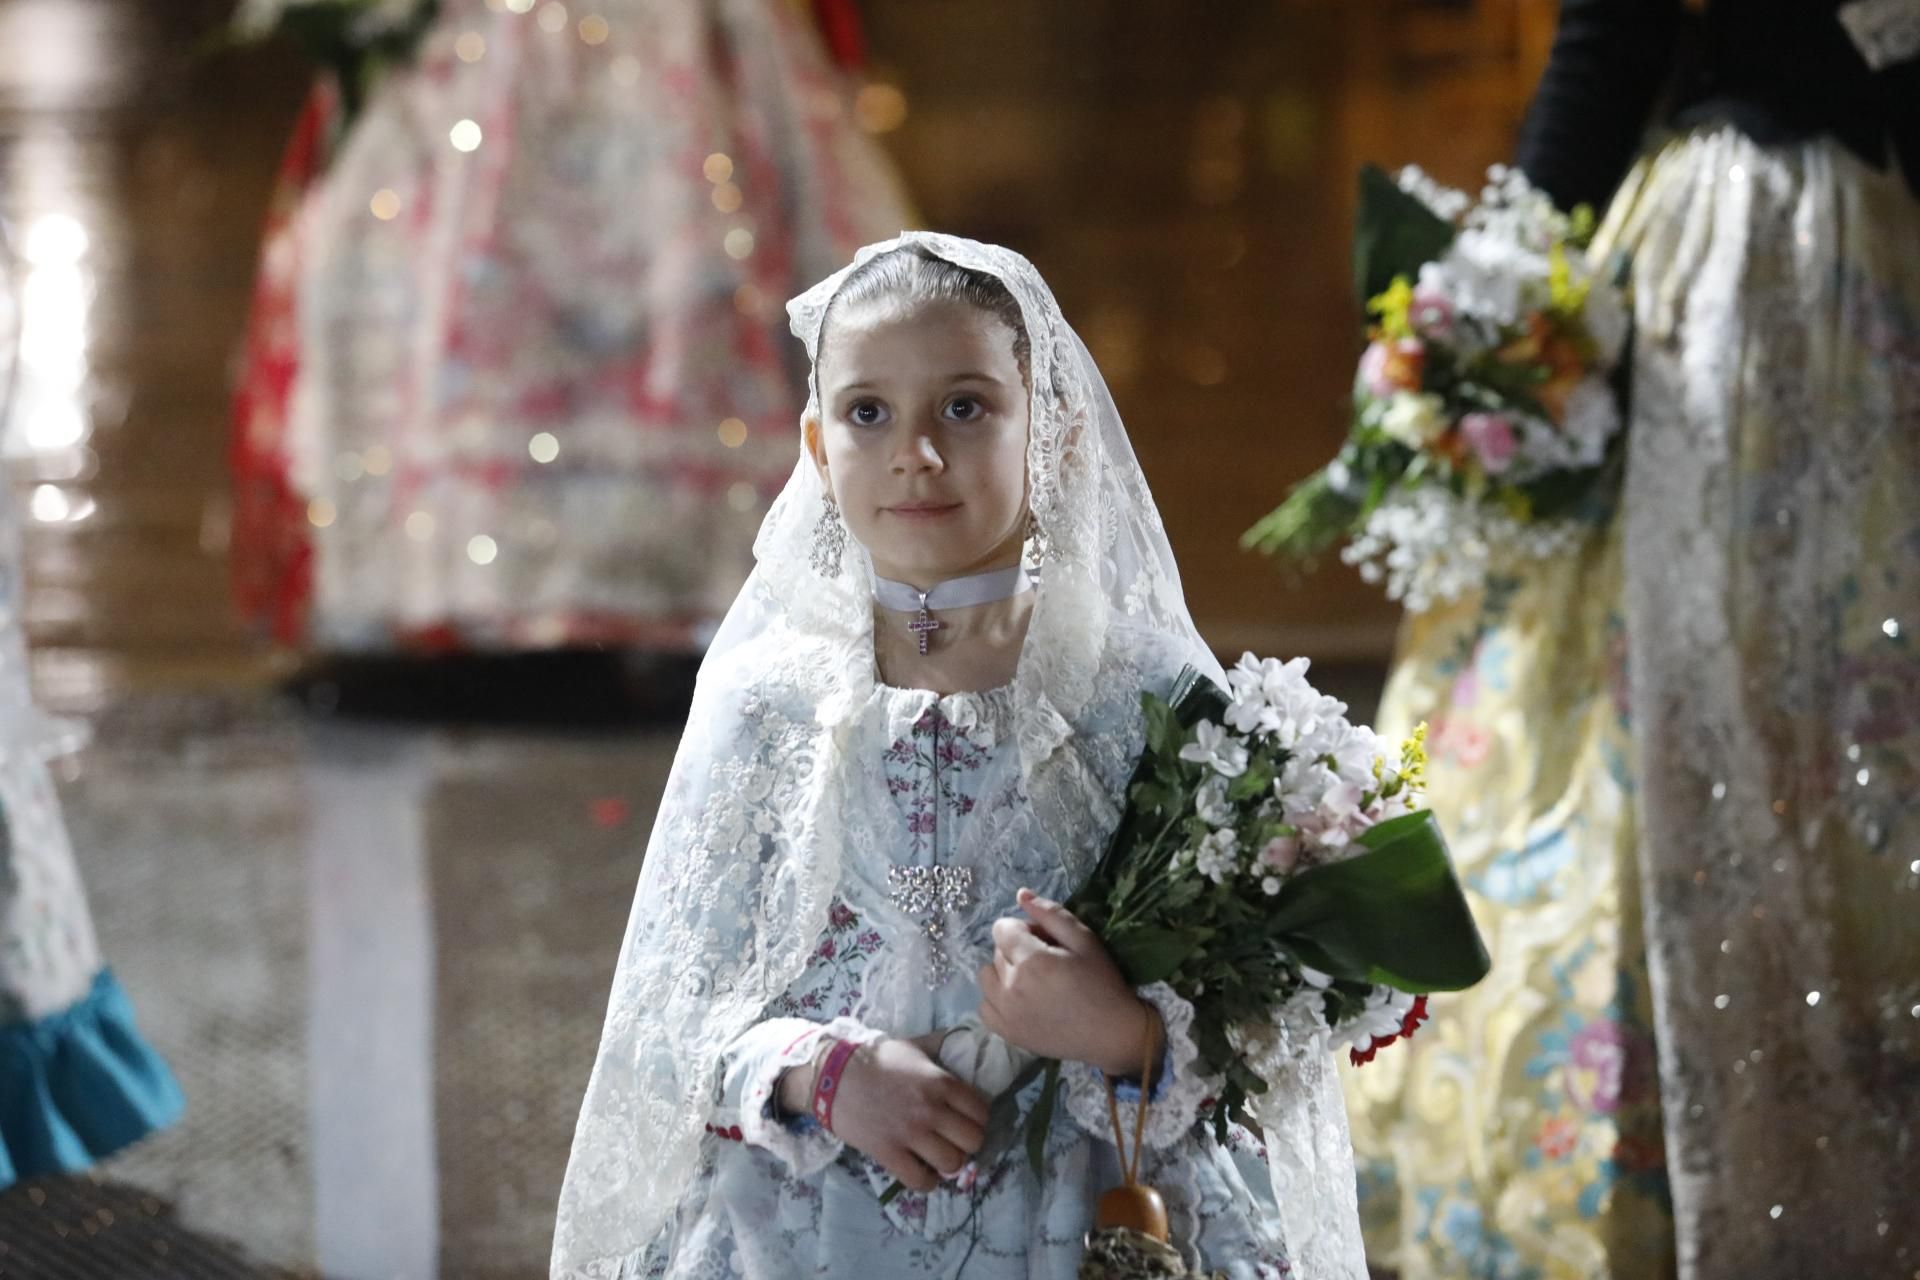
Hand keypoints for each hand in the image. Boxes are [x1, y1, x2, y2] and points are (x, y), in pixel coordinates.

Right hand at [780, 1036, 988, 1191]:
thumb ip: (940, 1049)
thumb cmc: (874, 1058)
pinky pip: (921, 1181)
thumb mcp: (914, 1047)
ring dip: (948, 1163)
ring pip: (952, 1164)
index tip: (967, 1120)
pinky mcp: (888, 1153)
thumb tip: (965, 1042)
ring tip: (937, 1156)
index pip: (981, 1111)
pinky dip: (926, 1181)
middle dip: (967, 1143)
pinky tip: (921, 1170)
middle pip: (973, 1141)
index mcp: (941, 1082)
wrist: (832, 1074)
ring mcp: (910, 1134)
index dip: (977, 1119)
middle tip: (954, 1140)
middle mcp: (931, 1109)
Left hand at [976, 888, 1163, 1079]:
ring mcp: (1005, 1013)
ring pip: (987, 977)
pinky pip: (985, 1007)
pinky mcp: (1006, 1033)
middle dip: (1016, 950)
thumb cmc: (1102, 984)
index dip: (1023, 930)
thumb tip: (1021, 894)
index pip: (1002, 929)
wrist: (1111, 1034)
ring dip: (1004, 974)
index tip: (1045, 941)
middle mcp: (1010, 986)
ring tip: (1030, 982)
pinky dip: (998, 1000)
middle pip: (996, 951)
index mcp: (1031, 961)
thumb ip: (1051, 914)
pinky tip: (1020, 1001)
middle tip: (1046, 962)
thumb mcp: (1085, 940)